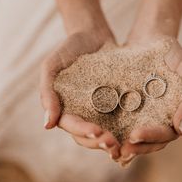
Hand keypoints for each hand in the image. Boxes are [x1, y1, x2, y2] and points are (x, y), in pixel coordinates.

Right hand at [40, 30, 120, 158]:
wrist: (92, 35)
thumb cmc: (68, 49)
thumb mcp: (52, 66)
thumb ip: (47, 93)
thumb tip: (47, 125)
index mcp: (65, 108)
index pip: (72, 126)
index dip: (84, 131)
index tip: (98, 132)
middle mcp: (81, 113)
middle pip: (87, 136)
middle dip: (99, 142)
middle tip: (113, 145)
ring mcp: (98, 111)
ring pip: (103, 133)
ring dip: (112, 143)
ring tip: (123, 147)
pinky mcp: (114, 104)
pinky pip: (118, 121)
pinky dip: (124, 131)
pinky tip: (134, 136)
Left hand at [119, 37, 181, 165]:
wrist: (150, 38)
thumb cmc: (171, 54)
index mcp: (176, 114)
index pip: (167, 134)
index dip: (152, 137)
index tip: (135, 135)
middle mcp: (160, 119)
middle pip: (150, 142)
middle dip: (136, 147)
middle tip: (121, 150)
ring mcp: (144, 115)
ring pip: (136, 138)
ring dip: (124, 145)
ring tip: (109, 148)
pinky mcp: (128, 108)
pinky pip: (121, 124)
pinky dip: (114, 132)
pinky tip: (100, 135)